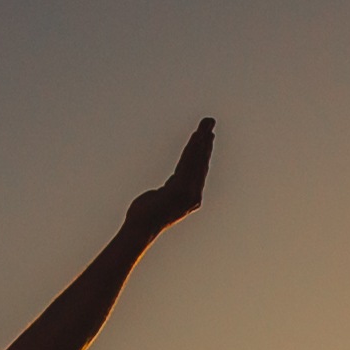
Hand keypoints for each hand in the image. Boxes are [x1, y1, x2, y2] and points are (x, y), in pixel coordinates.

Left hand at [124, 117, 215, 238]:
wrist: (140, 227)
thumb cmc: (146, 215)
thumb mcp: (163, 197)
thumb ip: (172, 187)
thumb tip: (175, 180)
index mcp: (190, 197)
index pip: (198, 169)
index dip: (203, 151)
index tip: (207, 135)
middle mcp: (193, 195)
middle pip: (200, 162)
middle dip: (205, 141)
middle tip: (209, 122)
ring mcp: (187, 194)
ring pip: (195, 161)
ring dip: (200, 141)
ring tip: (204, 125)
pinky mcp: (179, 190)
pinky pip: (187, 164)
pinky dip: (192, 149)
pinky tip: (195, 137)